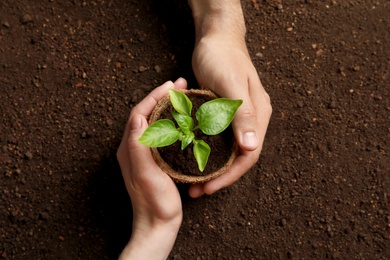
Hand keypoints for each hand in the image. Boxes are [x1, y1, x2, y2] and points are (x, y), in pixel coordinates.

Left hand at [117, 79, 186, 258]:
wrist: (157, 223)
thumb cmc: (153, 201)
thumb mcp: (145, 173)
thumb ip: (138, 145)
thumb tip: (137, 116)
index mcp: (130, 148)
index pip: (140, 113)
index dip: (154, 96)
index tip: (171, 85)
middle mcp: (135, 147)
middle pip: (147, 114)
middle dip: (162, 97)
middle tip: (180, 85)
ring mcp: (145, 153)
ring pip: (155, 122)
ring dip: (167, 107)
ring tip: (183, 97)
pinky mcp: (156, 160)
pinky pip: (162, 133)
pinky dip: (172, 121)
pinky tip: (183, 120)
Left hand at [189, 0, 271, 196]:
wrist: (215, 38)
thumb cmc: (223, 58)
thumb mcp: (231, 86)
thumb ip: (242, 115)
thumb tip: (251, 148)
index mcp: (258, 116)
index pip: (248, 155)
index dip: (229, 175)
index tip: (209, 187)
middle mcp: (250, 120)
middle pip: (239, 157)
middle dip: (220, 176)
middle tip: (197, 190)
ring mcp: (237, 117)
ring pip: (228, 150)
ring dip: (212, 167)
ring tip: (194, 181)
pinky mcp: (224, 113)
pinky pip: (218, 138)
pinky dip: (207, 151)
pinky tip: (193, 158)